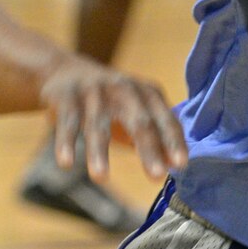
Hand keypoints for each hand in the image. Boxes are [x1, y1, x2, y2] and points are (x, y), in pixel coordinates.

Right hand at [41, 59, 187, 181]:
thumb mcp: (138, 116)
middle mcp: (124, 88)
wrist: (66, 70)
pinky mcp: (66, 95)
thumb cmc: (112, 103)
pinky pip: (67, 122)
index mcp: (148, 94)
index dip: (174, 142)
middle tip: (156, 176)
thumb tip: (176, 166)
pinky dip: (66, 142)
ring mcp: (94, 90)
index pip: (165, 120)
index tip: (181, 165)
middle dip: (148, 149)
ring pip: (97, 123)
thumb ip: (157, 140)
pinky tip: (66, 163)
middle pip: (138, 121)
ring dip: (98, 151)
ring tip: (101, 178)